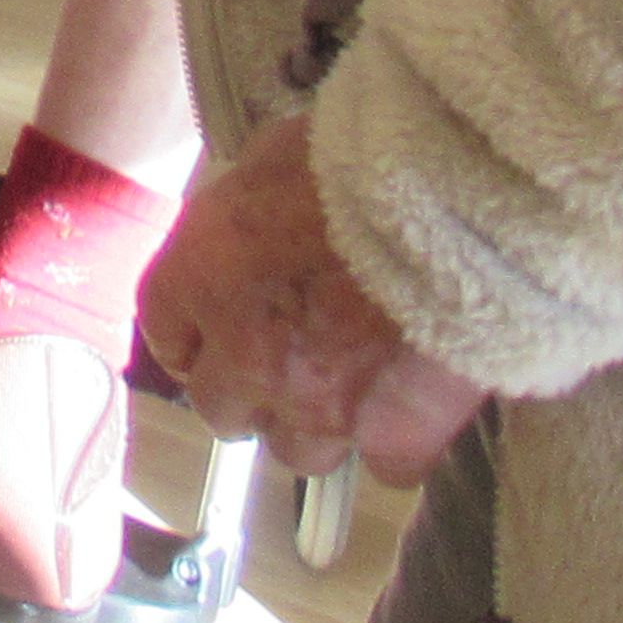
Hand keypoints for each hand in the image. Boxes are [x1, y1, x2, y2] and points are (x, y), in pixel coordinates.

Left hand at [137, 113, 488, 481]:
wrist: (456, 199)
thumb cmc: (361, 156)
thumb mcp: (273, 157)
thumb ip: (244, 210)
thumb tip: (244, 226)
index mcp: (199, 276)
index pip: (167, 333)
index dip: (198, 333)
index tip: (222, 327)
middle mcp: (244, 354)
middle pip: (220, 406)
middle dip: (249, 386)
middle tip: (291, 355)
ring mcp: (317, 404)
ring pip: (296, 450)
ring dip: (315, 421)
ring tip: (353, 383)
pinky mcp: (392, 435)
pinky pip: (383, 466)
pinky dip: (394, 441)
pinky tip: (410, 402)